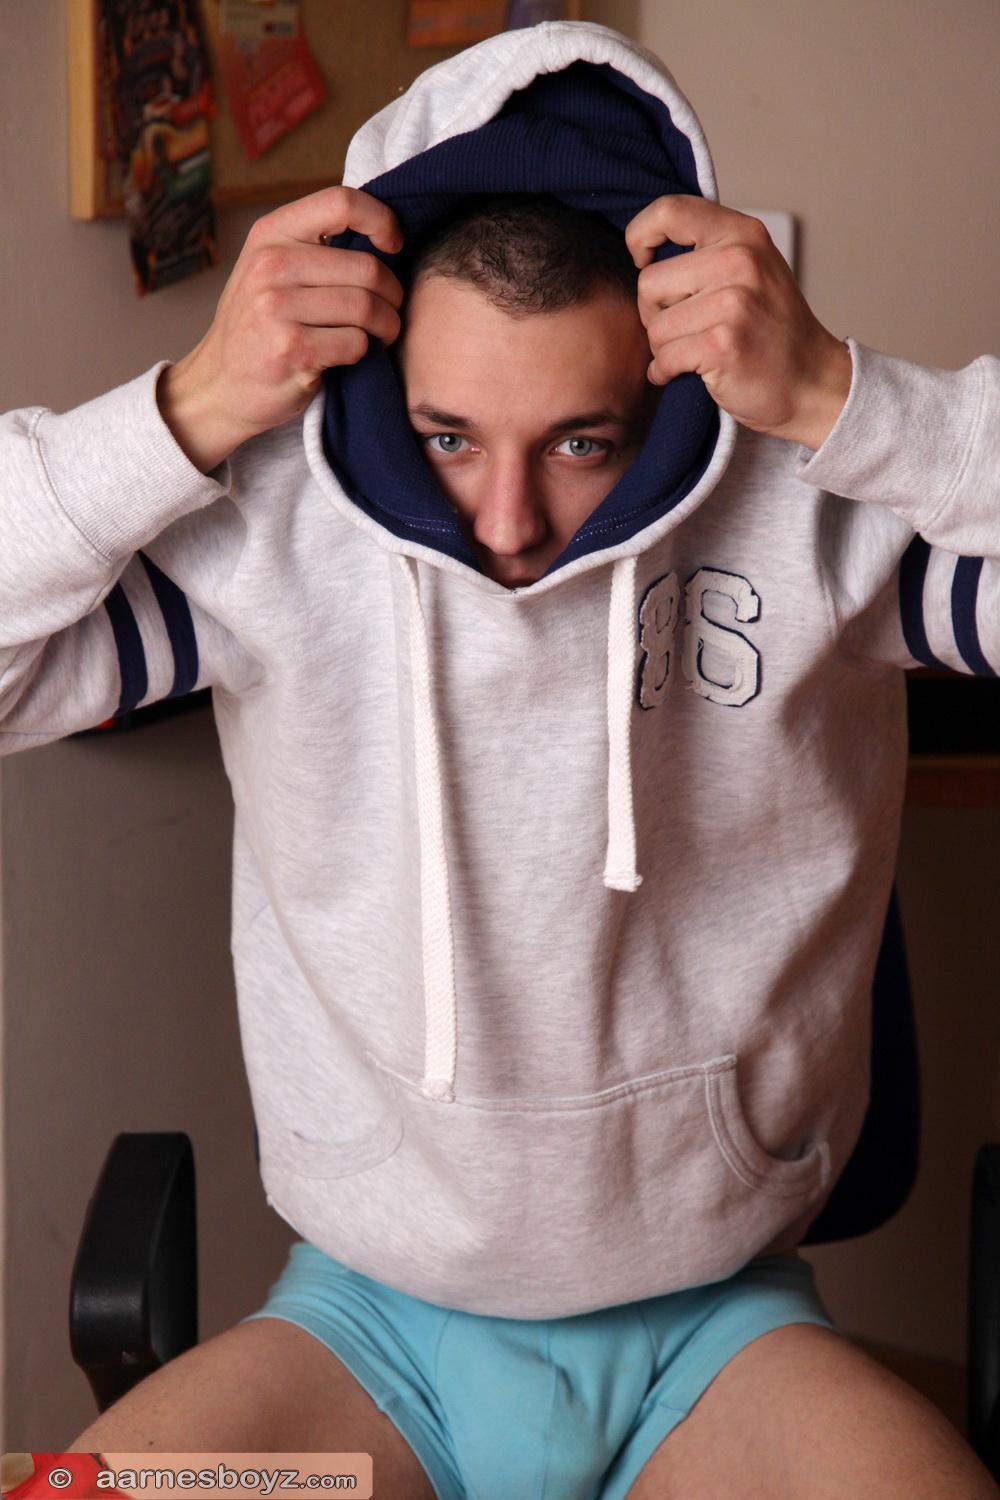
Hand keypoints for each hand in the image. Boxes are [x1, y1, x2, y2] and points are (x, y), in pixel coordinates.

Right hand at [159, 185, 403, 471]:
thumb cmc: (261, 326)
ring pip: (367, 307)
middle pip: (367, 267)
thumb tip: (384, 234)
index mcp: (271, 233)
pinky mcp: (291, 349)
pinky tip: (350, 356)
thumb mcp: (272, 270)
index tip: (393, 246)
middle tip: (389, 312)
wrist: (221, 386)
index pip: (341, 203)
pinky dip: (365, 353)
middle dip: (392, 295)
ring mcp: (277, 307)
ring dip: (386, 327)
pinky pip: (356, 343)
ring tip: (380, 335)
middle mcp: (271, 264)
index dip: (381, 221)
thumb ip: (315, 247)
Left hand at [625, 196, 851, 450]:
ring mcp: (733, 303)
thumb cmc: (773, 330)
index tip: (644, 262)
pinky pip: (664, 358)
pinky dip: (667, 372)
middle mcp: (740, 260)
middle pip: (650, 282)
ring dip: (664, 348)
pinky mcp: (723, 344)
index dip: (640, 237)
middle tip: (685, 328)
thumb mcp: (752, 269)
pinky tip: (690, 372)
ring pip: (655, 326)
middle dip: (654, 313)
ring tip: (696, 351)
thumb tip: (648, 248)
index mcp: (743, 233)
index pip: (669, 211)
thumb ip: (710, 250)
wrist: (813, 382)